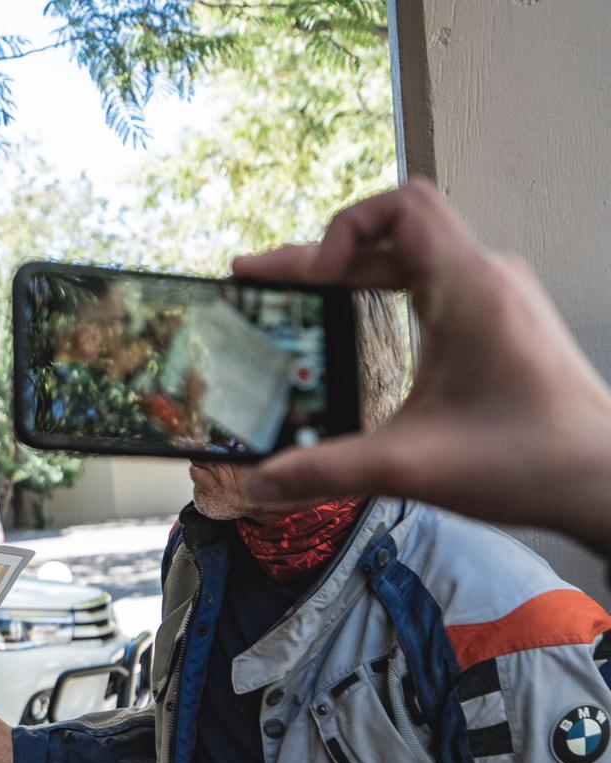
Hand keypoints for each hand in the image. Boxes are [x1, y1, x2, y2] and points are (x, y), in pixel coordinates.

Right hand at [232, 179, 610, 555]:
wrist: (605, 480)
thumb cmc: (532, 461)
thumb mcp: (413, 466)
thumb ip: (326, 471)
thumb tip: (260, 483)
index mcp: (469, 289)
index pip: (401, 206)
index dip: (342, 230)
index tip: (309, 281)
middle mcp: (486, 279)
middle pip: (391, 231)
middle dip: (319, 256)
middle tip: (259, 282)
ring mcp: (496, 298)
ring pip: (410, 256)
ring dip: (350, 271)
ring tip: (296, 297)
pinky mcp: (499, 322)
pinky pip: (430, 282)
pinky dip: (381, 291)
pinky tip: (352, 321)